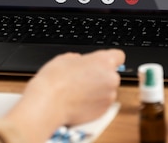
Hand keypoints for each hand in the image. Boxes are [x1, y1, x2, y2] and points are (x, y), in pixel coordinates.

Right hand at [6, 49, 124, 141]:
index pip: (119, 56)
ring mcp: (109, 97)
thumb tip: (81, 63)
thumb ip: (81, 59)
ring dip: (97, 90)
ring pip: (107, 90)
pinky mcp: (103, 112)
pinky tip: (78, 101)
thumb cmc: (55, 79)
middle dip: (100, 76)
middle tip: (83, 78)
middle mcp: (111, 78)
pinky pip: (102, 104)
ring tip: (78, 91)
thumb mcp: (66, 58)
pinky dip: (93, 103)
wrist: (48, 103)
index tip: (100, 63)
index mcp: (104, 61)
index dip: (109, 59)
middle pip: (111, 75)